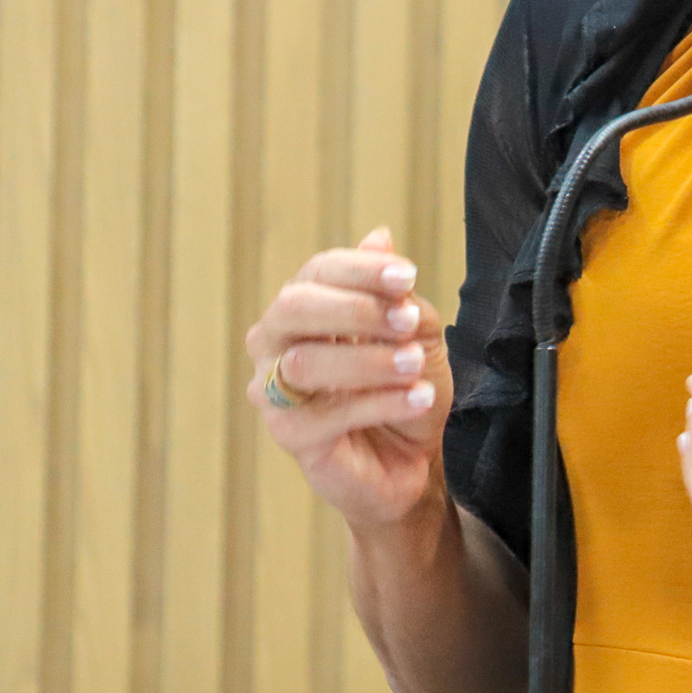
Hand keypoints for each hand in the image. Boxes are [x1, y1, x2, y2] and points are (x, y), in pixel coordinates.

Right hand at [245, 227, 451, 529]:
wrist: (416, 456)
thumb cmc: (406, 384)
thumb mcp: (414, 332)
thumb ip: (395, 294)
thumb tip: (379, 236)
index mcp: (304, 306)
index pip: (318, 272)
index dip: (361, 269)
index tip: (408, 276)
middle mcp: (275, 343)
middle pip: (293, 308)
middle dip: (356, 310)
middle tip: (409, 321)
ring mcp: (273, 391)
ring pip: (304, 364)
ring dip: (369, 361)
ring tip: (415, 367)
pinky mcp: (289, 436)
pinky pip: (327, 414)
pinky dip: (379, 402)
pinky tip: (417, 398)